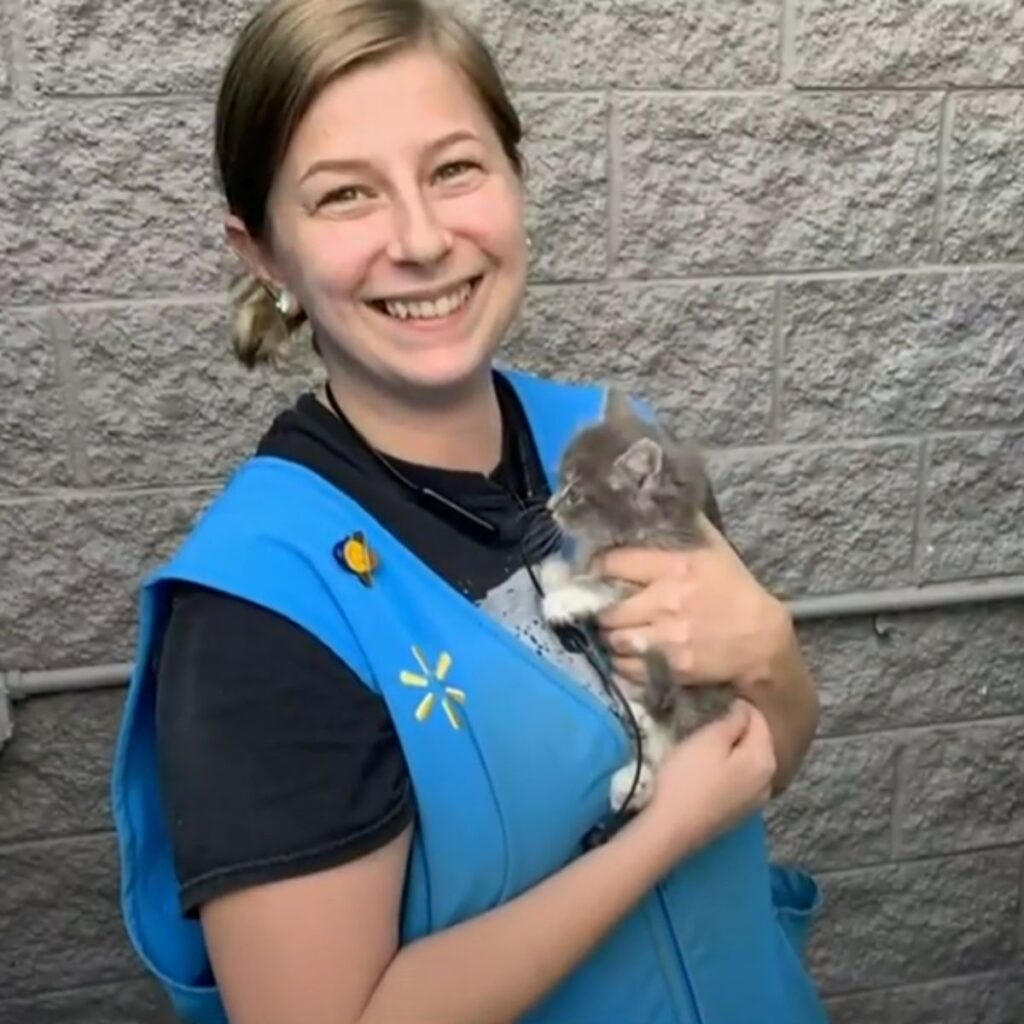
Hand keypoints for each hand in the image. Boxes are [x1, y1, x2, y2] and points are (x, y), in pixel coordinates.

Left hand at [593, 516, 789, 692]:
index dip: (599, 568)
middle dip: (601, 608)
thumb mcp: (715, 550)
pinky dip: (622, 661)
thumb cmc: (735, 590)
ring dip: (609, 636)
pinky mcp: (670, 667)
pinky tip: (630, 652)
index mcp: (675, 568)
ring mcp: (667, 638)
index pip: (613, 563)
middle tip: (604, 607)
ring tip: (616, 630)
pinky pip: (626, 667)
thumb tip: (663, 497)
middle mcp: (666, 602)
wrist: (762, 641)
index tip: (597, 572)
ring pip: (612, 639)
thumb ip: (686, 525)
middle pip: (606, 608)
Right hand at [638, 701, 775, 864]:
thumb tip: (743, 709)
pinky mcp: (740, 813)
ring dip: (735, 748)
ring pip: (750, 761)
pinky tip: (711, 768)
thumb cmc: (687, 779)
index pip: (759, 719)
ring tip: (709, 740)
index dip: (738, 705)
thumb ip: (731, 721)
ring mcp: (755, 801)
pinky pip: (742, 779)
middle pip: (758, 741)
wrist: (670, 829)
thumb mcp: (707, 741)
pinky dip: (731, 768)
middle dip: (740, 727)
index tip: (717, 700)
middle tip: (711, 717)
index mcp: (764, 759)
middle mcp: (768, 781)